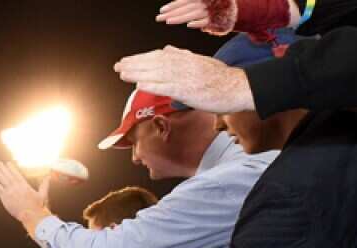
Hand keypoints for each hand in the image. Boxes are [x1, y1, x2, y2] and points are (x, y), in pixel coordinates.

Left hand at [0, 162, 51, 231]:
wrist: (32, 217)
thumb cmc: (38, 207)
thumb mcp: (43, 194)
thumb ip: (44, 184)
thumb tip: (48, 177)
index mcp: (25, 186)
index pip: (16, 174)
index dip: (11, 168)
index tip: (8, 163)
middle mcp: (16, 188)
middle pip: (8, 176)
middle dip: (3, 169)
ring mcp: (10, 193)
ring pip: (2, 181)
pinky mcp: (5, 199)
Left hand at [115, 46, 254, 113]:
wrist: (238, 88)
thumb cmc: (220, 78)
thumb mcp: (201, 61)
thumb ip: (183, 56)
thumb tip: (167, 49)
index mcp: (186, 58)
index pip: (159, 55)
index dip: (141, 58)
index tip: (127, 60)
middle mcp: (184, 65)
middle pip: (154, 62)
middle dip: (134, 63)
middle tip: (118, 65)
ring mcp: (185, 77)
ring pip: (157, 72)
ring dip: (138, 72)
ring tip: (122, 72)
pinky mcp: (188, 90)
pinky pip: (166, 86)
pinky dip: (152, 84)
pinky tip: (139, 83)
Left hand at [156, 0, 236, 33]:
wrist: (233, 11)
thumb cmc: (213, 6)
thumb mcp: (201, 3)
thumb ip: (188, 4)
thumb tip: (172, 9)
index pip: (184, 1)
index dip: (173, 5)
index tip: (162, 10)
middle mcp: (204, 3)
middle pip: (185, 7)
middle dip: (171, 12)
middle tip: (158, 18)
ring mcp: (210, 11)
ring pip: (193, 14)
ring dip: (180, 17)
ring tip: (168, 21)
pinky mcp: (215, 20)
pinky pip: (206, 21)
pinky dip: (198, 22)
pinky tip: (189, 25)